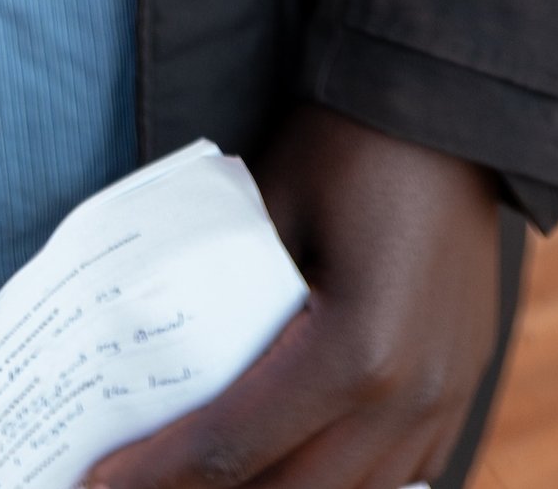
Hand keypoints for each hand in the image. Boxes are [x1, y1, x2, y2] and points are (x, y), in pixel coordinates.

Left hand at [85, 111, 502, 488]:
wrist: (447, 107)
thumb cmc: (347, 143)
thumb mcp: (267, 212)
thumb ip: (225, 296)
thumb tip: (158, 363)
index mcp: (355, 352)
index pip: (235, 446)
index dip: (159, 476)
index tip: (99, 485)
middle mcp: (405, 398)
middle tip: (143, 486)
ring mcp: (442, 404)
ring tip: (207, 481)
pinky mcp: (458, 395)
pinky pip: (395, 480)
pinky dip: (335, 485)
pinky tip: (288, 468)